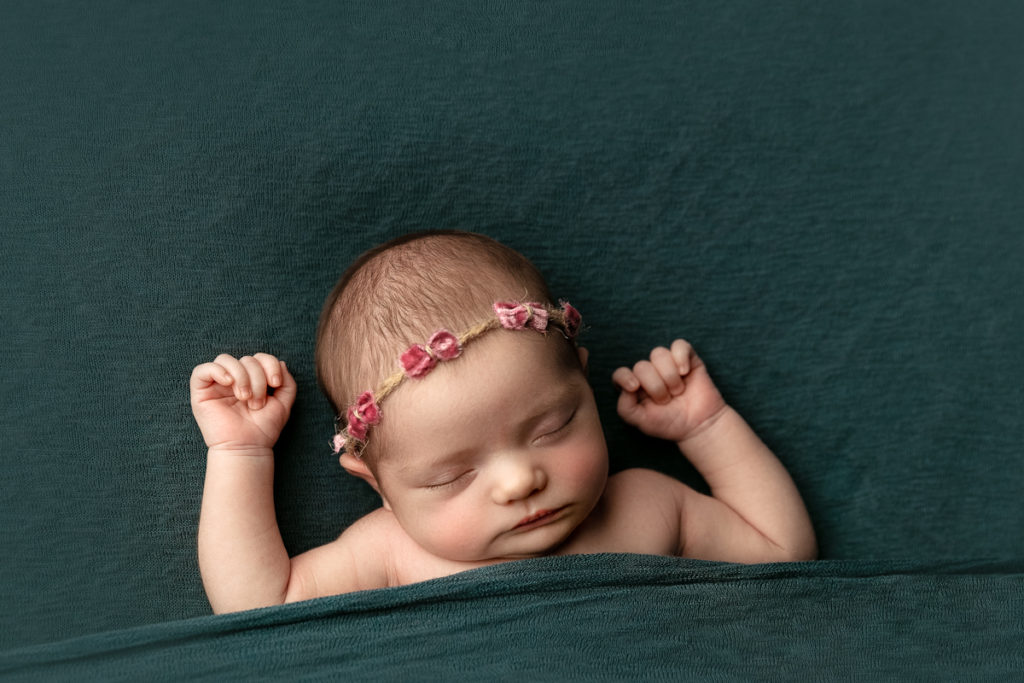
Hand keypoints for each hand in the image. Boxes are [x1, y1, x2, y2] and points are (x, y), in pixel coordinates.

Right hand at [190, 353, 296, 449]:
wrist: (248, 447)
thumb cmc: (264, 428)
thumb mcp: (284, 403)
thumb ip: (287, 382)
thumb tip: (281, 362)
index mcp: (251, 379)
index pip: (259, 357)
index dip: (270, 364)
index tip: (276, 384)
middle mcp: (234, 379)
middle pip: (245, 359)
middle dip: (257, 379)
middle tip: (257, 402)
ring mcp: (217, 385)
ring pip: (225, 359)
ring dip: (241, 376)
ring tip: (245, 397)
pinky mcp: (201, 392)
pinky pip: (202, 370)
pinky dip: (217, 371)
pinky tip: (228, 383)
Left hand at [612, 340, 726, 442]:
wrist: (700, 425)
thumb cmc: (670, 423)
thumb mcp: (642, 422)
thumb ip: (625, 408)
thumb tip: (626, 388)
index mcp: (635, 387)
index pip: (620, 373)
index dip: (624, 377)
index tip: (634, 387)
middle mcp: (649, 373)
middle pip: (641, 366)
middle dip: (655, 386)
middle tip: (666, 400)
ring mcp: (668, 364)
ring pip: (658, 353)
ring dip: (669, 376)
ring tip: (678, 391)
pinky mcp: (687, 359)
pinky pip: (679, 345)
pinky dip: (681, 357)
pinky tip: (685, 372)